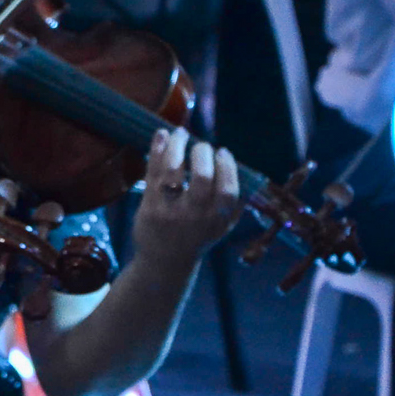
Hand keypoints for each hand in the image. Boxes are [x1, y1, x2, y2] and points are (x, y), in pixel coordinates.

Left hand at [130, 126, 241, 266]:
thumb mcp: (222, 226)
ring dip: (177, 146)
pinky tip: (161, 135)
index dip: (227, 166)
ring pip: (173, 171)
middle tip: (201, 146)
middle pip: (202, 178)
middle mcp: (195, 216)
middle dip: (203, 154)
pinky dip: (157, 150)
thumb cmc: (198, 237)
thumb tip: (245, 169)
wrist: (164, 263)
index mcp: (218, 220)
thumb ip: (235, 203)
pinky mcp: (149, 207)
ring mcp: (169, 211)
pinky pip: (153, 173)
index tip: (223, 152)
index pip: (228, 190)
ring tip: (180, 133)